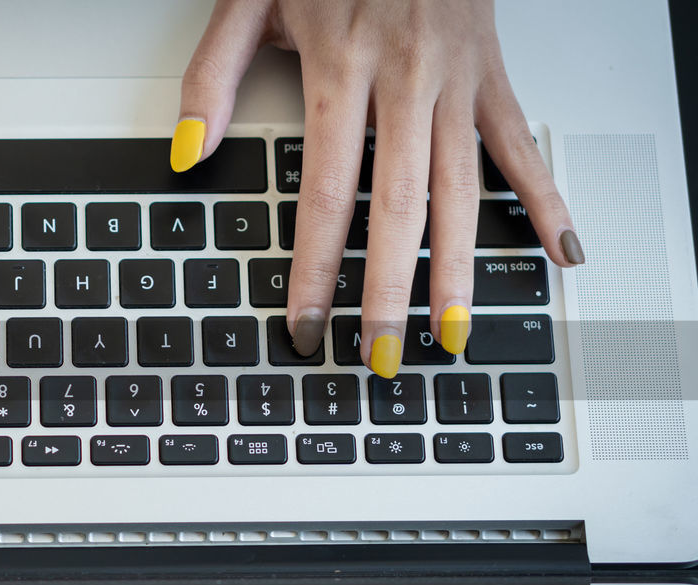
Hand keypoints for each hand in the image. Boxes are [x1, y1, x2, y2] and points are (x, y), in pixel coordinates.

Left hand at [170, 0, 582, 377]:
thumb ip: (212, 77)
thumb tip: (188, 152)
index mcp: (340, 67)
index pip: (323, 192)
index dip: (314, 266)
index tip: (305, 321)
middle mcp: (404, 78)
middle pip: (397, 205)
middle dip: (387, 290)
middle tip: (378, 354)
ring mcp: (455, 78)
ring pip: (461, 187)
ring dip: (458, 267)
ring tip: (451, 331)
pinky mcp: (490, 72)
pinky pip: (521, 142)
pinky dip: (544, 197)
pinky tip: (558, 249)